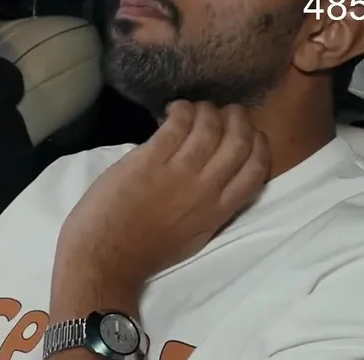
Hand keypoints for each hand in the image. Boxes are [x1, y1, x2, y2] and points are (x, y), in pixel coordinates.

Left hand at [56, 101, 269, 288]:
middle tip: (227, 111)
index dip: (258, 144)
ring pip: (209, 128)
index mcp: (219, 211)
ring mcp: (179, 172)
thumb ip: (211, 210)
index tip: (251, 133)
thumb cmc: (145, 250)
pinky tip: (175, 109)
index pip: (257, 169)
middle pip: (238, 142)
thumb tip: (217, 182)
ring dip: (206, 111)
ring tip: (197, 108)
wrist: (105, 255)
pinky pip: (177, 126)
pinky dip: (181, 111)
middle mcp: (206, 189)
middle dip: (237, 119)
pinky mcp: (151, 159)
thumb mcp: (193, 237)